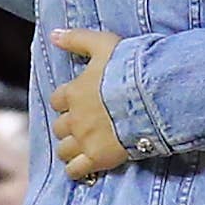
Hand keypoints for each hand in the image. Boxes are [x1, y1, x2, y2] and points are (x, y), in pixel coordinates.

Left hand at [49, 29, 130, 180]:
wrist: (151, 95)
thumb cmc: (129, 67)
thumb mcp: (102, 44)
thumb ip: (76, 39)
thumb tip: (53, 35)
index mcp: (74, 92)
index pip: (58, 100)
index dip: (67, 101)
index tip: (77, 102)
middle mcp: (75, 118)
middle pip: (60, 126)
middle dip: (69, 126)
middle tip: (82, 125)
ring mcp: (85, 140)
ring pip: (64, 149)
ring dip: (70, 147)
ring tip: (81, 146)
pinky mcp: (98, 158)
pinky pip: (76, 170)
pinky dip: (76, 169)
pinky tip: (83, 167)